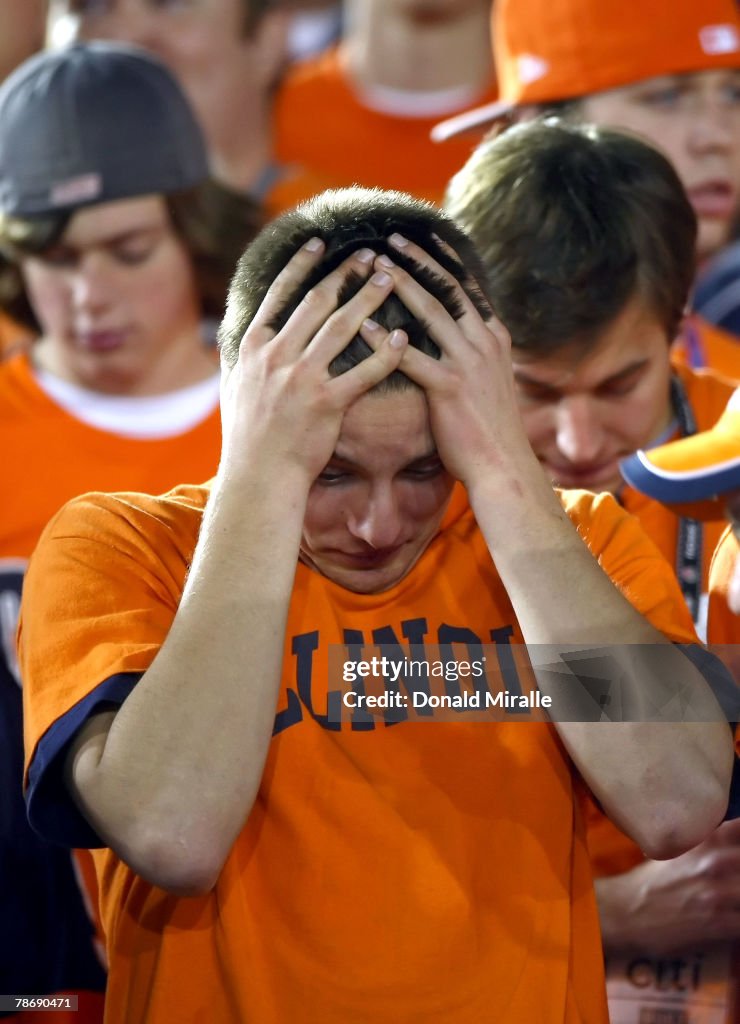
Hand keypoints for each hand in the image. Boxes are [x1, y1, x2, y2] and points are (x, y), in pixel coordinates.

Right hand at [219, 238, 407, 485]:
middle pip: (317, 303)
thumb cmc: (248, 438)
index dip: (303, 266)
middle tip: (370, 254)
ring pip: (342, 328)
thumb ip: (238, 360)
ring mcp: (302, 379)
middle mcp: (277, 357)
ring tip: (390, 278)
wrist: (258, 477)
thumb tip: (233, 339)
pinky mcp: (327, 404)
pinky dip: (384, 353)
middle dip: (346, 274)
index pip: (280, 295)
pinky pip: (363, 372)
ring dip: (368, 299)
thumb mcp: (233, 390)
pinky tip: (402, 336)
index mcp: (255, 349)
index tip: (321, 242)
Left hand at [359, 234, 538, 492]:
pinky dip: (385, 339)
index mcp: (493, 338)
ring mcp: (468, 363)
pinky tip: (363, 325)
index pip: (467, 287)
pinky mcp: (449, 387)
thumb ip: (473, 355)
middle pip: (448, 288)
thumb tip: (455, 338)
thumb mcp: (489, 382)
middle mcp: (484, 342)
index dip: (442, 260)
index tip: (421, 238)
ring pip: (430, 311)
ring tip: (374, 265)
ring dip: (399, 284)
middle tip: (390, 237)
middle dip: (418, 259)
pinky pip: (410, 356)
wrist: (503, 466)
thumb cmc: (489, 429)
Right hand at [597, 819, 739, 953]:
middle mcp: (715, 863)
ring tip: (735, 898)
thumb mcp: (678, 852)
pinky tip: (736, 919)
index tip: (739, 851)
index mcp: (706, 842)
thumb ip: (709, 846)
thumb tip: (733, 844)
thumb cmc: (654, 881)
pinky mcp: (718, 924)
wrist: (627, 912)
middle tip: (735, 883)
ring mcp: (718, 894)